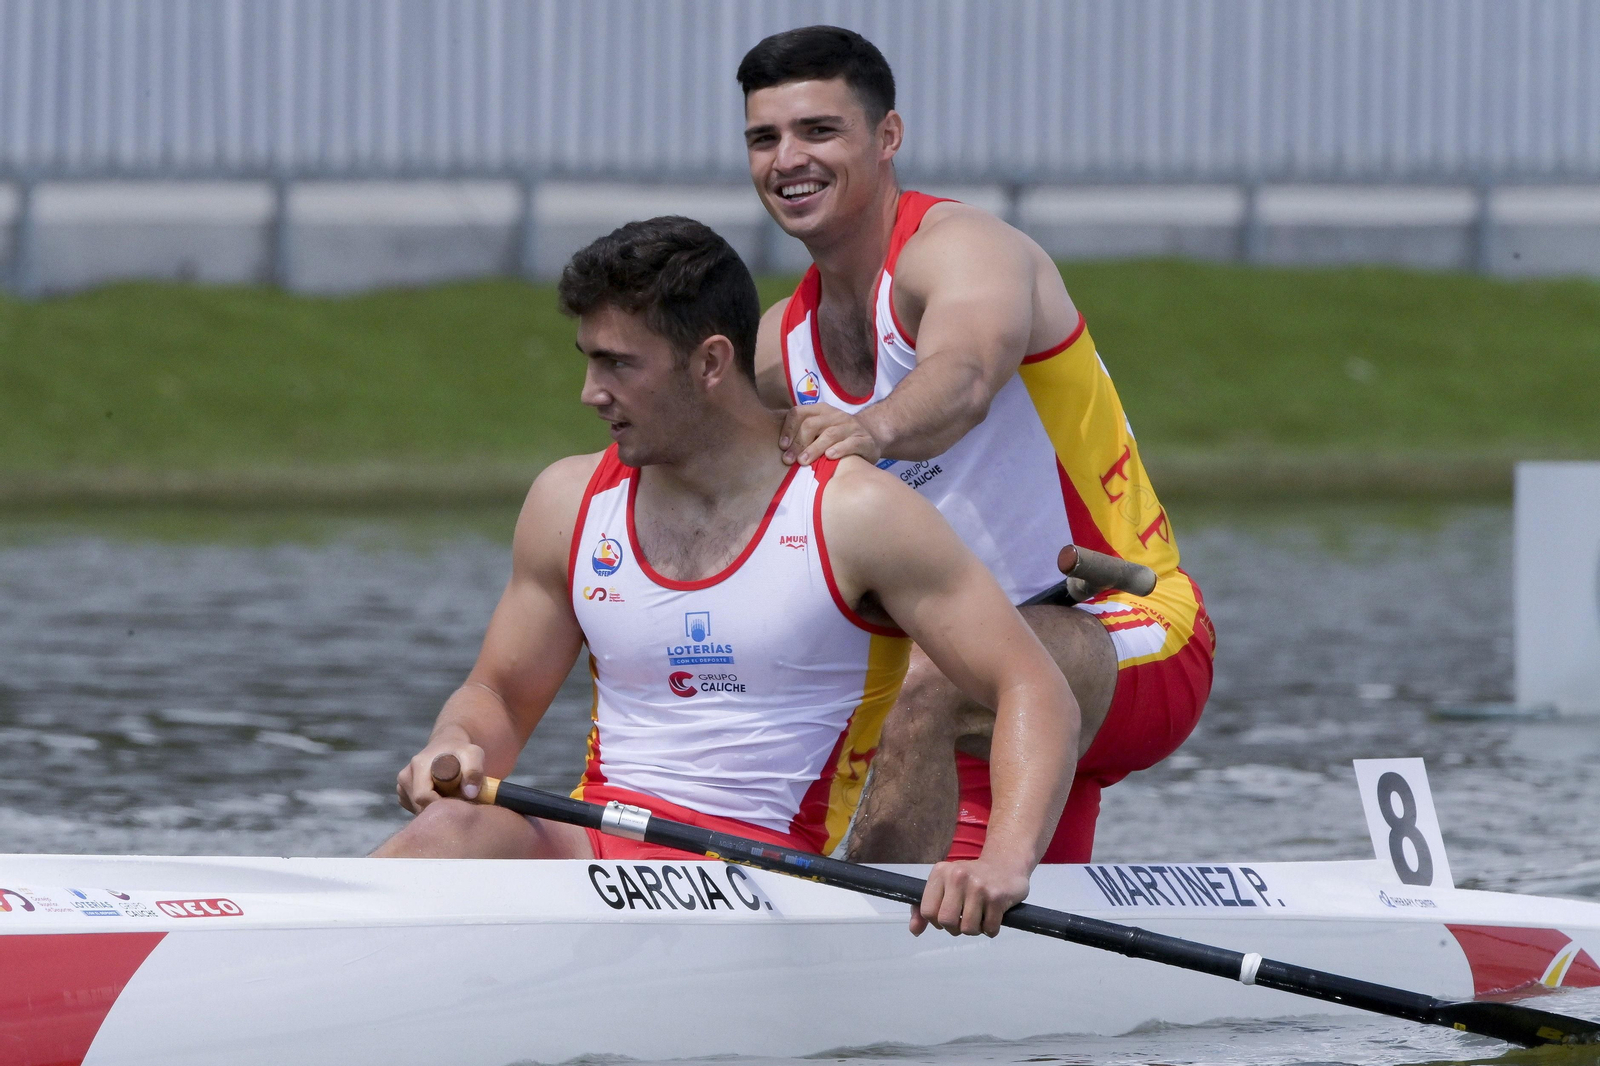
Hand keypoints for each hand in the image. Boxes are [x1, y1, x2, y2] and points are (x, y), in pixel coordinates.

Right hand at [395, 739, 484, 813]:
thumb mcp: (473, 754)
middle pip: (419, 805)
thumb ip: (474, 771)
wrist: (447, 745)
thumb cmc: (461, 750)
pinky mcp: (403, 793)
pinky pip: (415, 808)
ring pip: (417, 808)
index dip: (441, 804)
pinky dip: (428, 807)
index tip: (458, 802)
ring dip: (434, 808)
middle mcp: (405, 776)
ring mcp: (402, 785)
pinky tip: (441, 797)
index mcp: (418, 765)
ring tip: (450, 797)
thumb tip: (469, 793)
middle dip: (439, 807)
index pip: (423, 796)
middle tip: (457, 802)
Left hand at [779, 403, 881, 465]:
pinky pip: (851, 443)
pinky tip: (830, 457)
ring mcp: (851, 427)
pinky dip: (840, 449)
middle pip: (812, 424)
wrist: (870, 438)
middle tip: (790, 460)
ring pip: (830, 434)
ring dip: (814, 448)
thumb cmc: (837, 438)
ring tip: (804, 462)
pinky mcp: (864, 440)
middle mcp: (835, 415)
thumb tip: (779, 449)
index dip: (788, 429)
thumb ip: (802, 434)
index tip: (782, 447)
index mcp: (821, 411)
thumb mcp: (820, 431)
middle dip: (799, 443)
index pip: (799, 413)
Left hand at [911, 857, 1029, 937]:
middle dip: (955, 928)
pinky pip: (989, 929)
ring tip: (979, 917)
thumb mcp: (945, 884)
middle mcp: (957, 876)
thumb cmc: (971, 878)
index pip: (927, 911)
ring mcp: (978, 886)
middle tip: (963, 919)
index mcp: (940, 872)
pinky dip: (990, 929)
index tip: (947, 915)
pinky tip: (992, 916)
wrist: (1005, 864)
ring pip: (967, 929)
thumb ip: (925, 907)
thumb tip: (914, 931)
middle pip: (946, 922)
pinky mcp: (997, 897)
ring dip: (974, 930)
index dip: (936, 921)